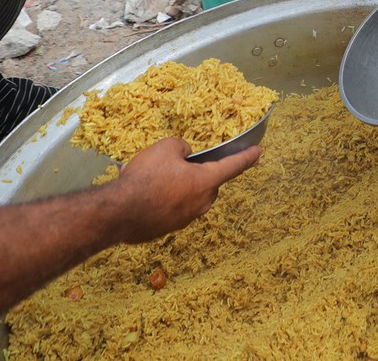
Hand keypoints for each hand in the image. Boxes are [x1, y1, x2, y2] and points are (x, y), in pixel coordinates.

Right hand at [108, 137, 259, 242]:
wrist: (118, 213)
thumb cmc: (146, 177)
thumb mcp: (166, 148)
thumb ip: (182, 149)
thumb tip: (184, 156)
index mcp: (206, 182)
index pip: (233, 166)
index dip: (247, 157)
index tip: (259, 152)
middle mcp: (201, 203)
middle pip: (207, 183)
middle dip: (196, 173)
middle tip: (175, 164)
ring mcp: (185, 219)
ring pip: (188, 196)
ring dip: (177, 187)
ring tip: (151, 178)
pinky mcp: (168, 229)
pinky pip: (171, 208)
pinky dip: (163, 200)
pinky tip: (144, 194)